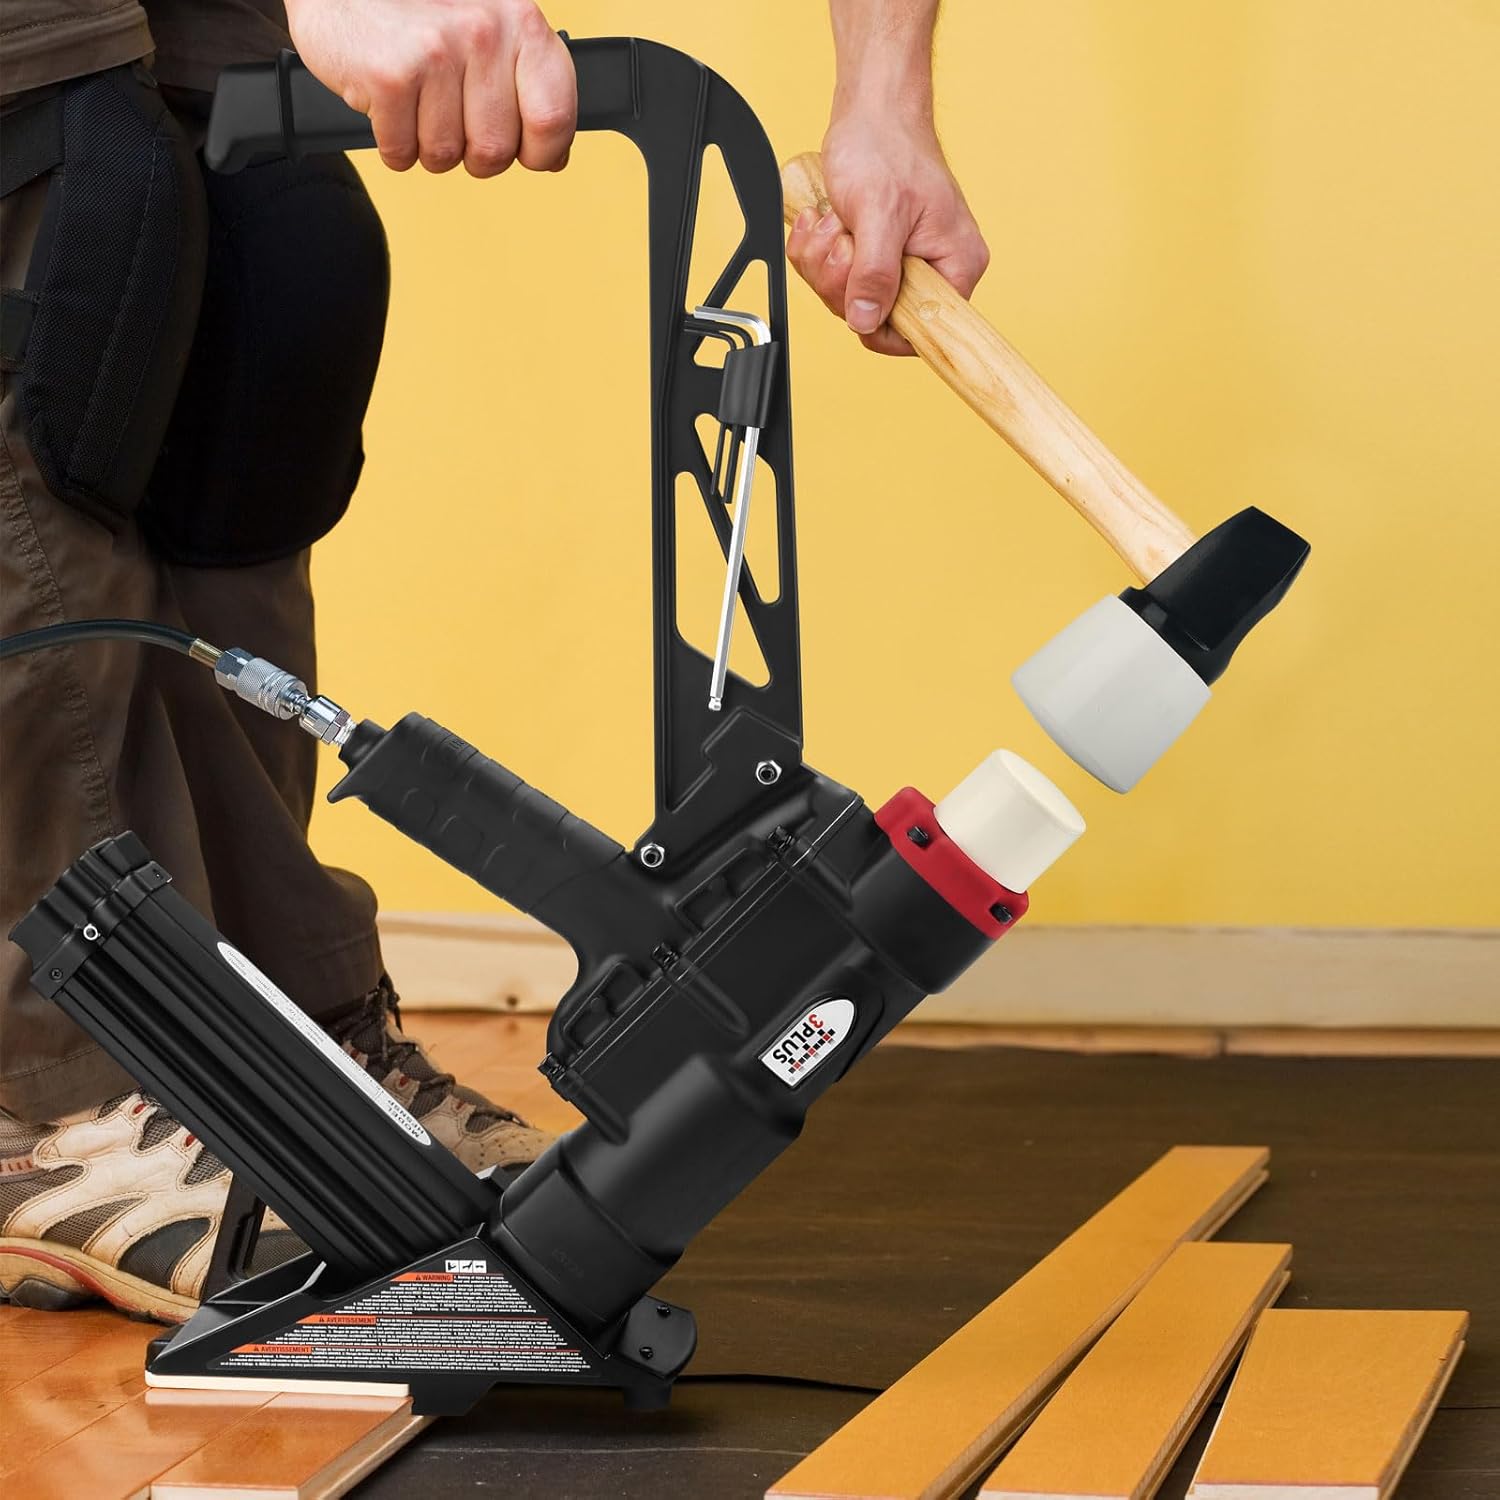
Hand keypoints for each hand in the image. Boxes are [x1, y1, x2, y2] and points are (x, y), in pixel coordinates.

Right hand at [284, 0, 575, 176]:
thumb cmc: (417, 13)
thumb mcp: (489, 32)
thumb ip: (529, 87)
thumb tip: (555, 156)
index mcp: (519, 21)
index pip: (553, 117)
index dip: (541, 151)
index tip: (526, 151)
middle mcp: (482, 31)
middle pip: (496, 150)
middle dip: (473, 153)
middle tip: (452, 117)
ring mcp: (435, 52)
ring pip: (446, 156)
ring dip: (427, 146)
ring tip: (417, 102)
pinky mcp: (389, 75)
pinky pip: (402, 153)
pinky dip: (393, 144)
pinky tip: (390, 105)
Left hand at [786, 114, 988, 354]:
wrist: (870, 110)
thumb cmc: (887, 146)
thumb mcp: (879, 212)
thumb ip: (875, 271)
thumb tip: (867, 320)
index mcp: (956, 266)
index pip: (924, 332)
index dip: (883, 326)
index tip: (858, 296)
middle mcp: (933, 271)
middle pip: (877, 318)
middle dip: (843, 281)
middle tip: (844, 239)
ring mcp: (901, 265)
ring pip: (848, 300)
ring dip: (825, 263)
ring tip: (834, 222)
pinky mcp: (872, 256)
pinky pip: (834, 280)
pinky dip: (818, 253)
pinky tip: (824, 222)